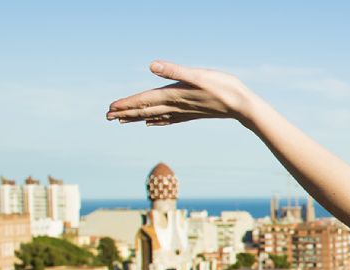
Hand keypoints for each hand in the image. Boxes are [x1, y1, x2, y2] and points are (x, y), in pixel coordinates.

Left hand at [106, 61, 256, 125]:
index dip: (126, 104)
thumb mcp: (198, 75)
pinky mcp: (191, 113)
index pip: (144, 100)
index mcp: (174, 95)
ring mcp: (184, 111)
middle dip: (126, 113)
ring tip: (122, 120)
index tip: (109, 109)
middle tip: (107, 117)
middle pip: (145, 111)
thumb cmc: (222, 87)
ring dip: (137, 117)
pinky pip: (169, 119)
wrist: (242, 105)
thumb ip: (174, 71)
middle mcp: (176, 105)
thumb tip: (151, 66)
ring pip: (154, 116)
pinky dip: (157, 121)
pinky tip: (151, 123)